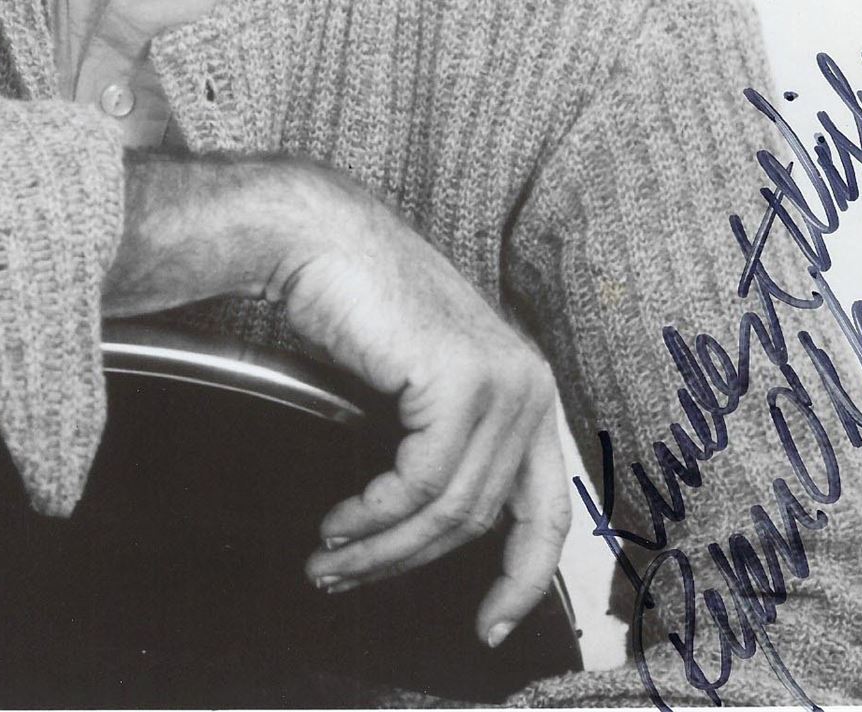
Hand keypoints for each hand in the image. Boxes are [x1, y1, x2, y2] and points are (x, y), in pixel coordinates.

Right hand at [267, 175, 570, 647]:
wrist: (316, 234)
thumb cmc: (355, 298)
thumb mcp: (418, 380)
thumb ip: (445, 441)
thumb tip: (433, 534)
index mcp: (527, 386)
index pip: (545, 509)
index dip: (524, 579)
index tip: (491, 627)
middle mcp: (528, 384)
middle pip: (482, 518)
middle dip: (409, 563)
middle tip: (347, 581)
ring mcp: (500, 380)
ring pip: (447, 509)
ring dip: (380, 547)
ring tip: (329, 558)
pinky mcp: (461, 380)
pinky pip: (418, 483)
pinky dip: (373, 514)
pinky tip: (338, 520)